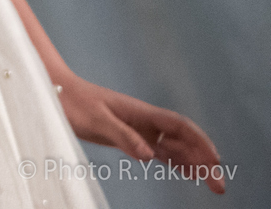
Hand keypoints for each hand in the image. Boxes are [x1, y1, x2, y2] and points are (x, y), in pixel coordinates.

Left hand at [56, 72, 225, 192]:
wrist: (54, 90)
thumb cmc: (71, 102)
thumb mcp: (95, 120)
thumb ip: (122, 136)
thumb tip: (150, 155)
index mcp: (140, 112)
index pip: (179, 126)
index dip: (200, 142)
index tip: (215, 161)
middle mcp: (144, 119)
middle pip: (183, 139)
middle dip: (204, 159)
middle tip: (220, 185)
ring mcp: (138, 127)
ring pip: (175, 147)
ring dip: (195, 163)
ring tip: (213, 184)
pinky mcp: (129, 135)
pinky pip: (160, 150)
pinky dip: (176, 162)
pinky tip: (189, 173)